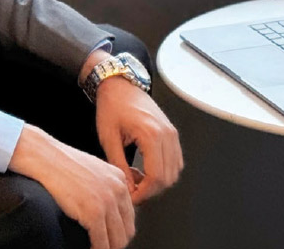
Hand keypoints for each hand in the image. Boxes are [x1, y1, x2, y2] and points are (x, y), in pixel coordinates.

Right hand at [8, 124, 135, 248]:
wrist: (45, 156)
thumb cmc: (62, 162)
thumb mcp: (93, 169)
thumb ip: (105, 186)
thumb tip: (107, 208)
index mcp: (119, 179)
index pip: (130, 216)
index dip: (121, 231)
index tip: (113, 238)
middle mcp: (117, 190)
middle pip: (127, 230)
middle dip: (117, 243)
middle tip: (106, 246)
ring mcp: (106, 202)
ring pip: (117, 240)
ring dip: (109, 248)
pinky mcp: (93, 213)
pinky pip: (101, 243)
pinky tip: (89, 248)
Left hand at [95, 78, 183, 203]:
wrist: (119, 85)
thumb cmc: (112, 106)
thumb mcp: (109, 138)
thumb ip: (119, 165)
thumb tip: (128, 188)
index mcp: (151, 134)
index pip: (157, 177)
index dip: (144, 193)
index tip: (131, 197)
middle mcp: (166, 134)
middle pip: (168, 177)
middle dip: (151, 190)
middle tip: (132, 190)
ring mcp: (172, 133)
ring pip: (174, 171)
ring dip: (158, 181)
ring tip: (137, 179)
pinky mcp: (171, 133)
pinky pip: (175, 160)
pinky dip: (163, 170)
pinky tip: (145, 169)